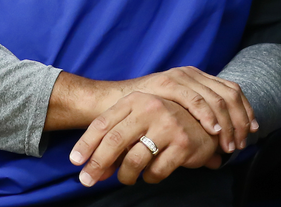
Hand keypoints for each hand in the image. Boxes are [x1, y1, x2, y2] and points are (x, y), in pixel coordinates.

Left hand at [69, 91, 221, 187]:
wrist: (205, 121)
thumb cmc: (163, 123)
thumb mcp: (138, 124)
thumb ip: (116, 144)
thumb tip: (94, 172)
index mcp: (137, 99)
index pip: (104, 122)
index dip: (86, 144)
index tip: (75, 162)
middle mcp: (152, 107)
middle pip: (114, 140)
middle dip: (98, 164)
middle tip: (87, 181)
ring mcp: (169, 124)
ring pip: (134, 160)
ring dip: (125, 176)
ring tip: (127, 178)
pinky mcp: (183, 143)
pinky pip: (155, 171)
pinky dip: (149, 177)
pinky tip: (151, 173)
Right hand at [126, 67, 256, 154]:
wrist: (113, 103)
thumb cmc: (146, 118)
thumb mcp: (176, 122)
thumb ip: (197, 136)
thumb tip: (218, 161)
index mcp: (198, 78)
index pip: (232, 90)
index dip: (245, 111)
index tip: (252, 132)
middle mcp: (192, 74)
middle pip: (229, 94)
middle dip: (239, 121)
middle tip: (240, 144)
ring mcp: (180, 77)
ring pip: (215, 97)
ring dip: (226, 123)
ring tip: (229, 144)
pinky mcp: (167, 84)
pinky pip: (194, 99)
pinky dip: (207, 115)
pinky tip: (213, 130)